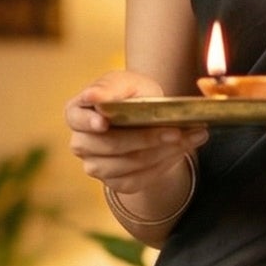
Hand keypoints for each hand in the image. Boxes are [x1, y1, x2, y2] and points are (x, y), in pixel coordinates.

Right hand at [66, 70, 206, 209]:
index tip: (104, 122)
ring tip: (189, 138)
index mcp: (77, 112)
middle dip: (146, 138)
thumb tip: (94, 97)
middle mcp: (81, 143)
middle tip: (177, 131)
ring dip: (162, 152)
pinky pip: (139, 179)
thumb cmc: (133, 95)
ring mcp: (95, 166)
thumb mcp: (128, 83)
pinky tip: (180, 151)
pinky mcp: (114, 182)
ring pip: (129, 164)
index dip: (89, 122)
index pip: (76, 118)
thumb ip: (112, 88)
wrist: (147, 118)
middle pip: (110, 145)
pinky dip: (163, 165)